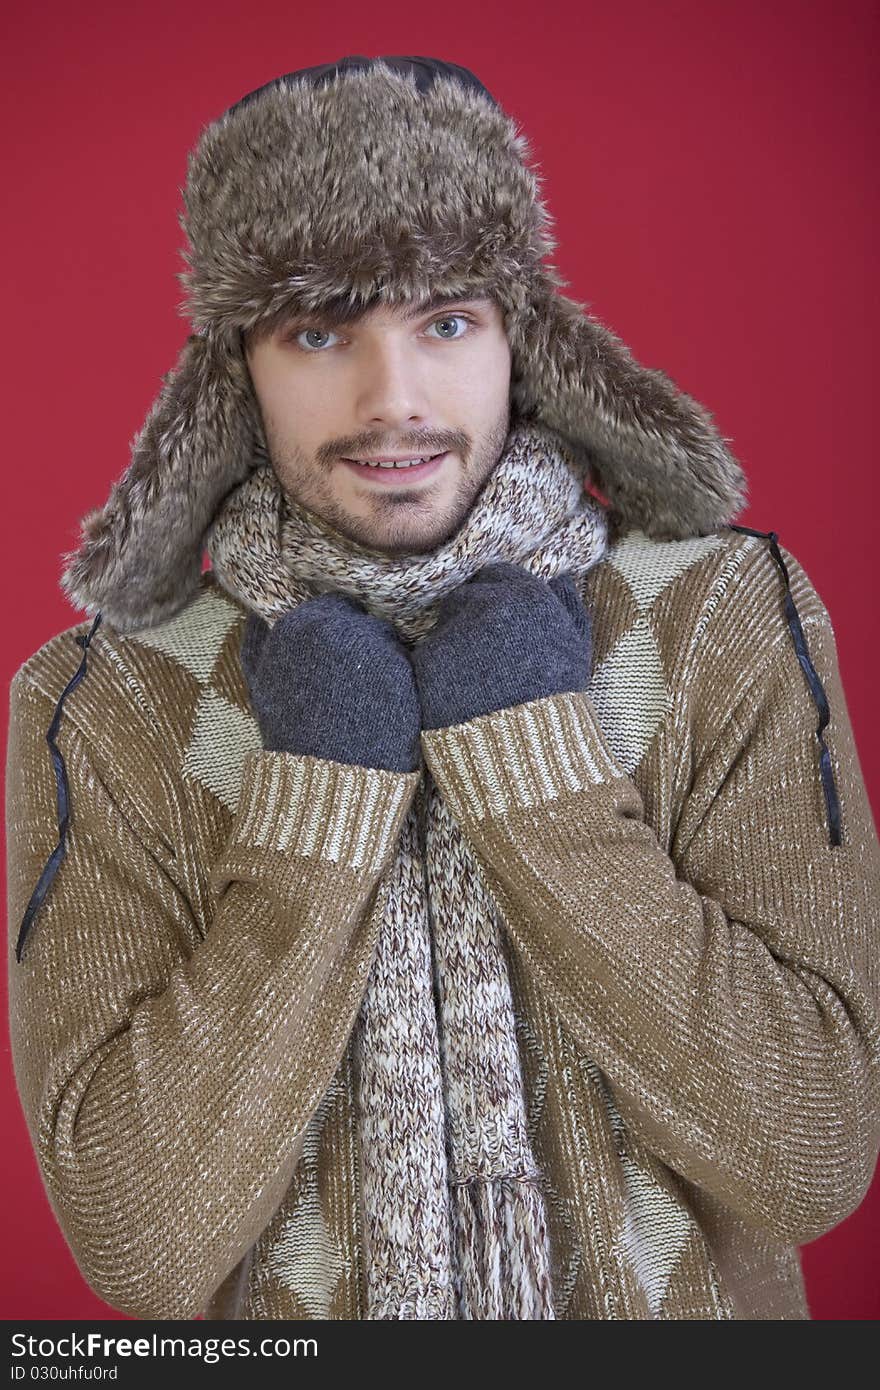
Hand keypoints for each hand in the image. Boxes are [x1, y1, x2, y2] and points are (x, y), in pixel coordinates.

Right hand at [240, 594, 421, 772]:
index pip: (335, 605)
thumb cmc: (290, 734)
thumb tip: (260, 611)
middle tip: (357, 680)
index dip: (339, 631)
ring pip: (387, 639)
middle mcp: (332, 627)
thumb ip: (258, 639)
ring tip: (369, 698)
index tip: (338, 659)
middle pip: (364, 619)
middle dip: (362, 642)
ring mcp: (368, 646)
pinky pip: (408, 661)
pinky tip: (386, 706)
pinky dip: (401, 681)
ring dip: (384, 660)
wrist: (324, 779)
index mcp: (297, 625)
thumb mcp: (259, 683)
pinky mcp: (398, 668)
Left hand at [410, 562, 592, 730]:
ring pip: (445, 625)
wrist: (529, 747)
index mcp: (526, 595)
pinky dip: (437, 670)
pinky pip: (428, 655)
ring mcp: (456, 630)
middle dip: (471, 616)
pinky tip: (459, 693)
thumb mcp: (577, 647)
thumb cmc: (559, 699)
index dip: (497, 596)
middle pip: (465, 596)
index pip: (496, 575)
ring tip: (475, 678)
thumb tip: (560, 578)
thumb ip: (567, 605)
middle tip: (484, 654)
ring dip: (454, 642)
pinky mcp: (429, 658)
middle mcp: (489, 603)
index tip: (501, 622)